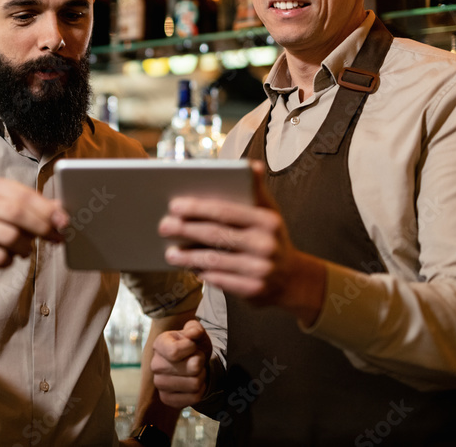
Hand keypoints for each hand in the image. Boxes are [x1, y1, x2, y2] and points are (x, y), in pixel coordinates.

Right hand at [0, 177, 66, 280]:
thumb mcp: (20, 216)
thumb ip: (41, 211)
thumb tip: (62, 212)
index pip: (24, 195)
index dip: (47, 209)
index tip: (63, 221)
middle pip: (17, 213)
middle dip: (41, 227)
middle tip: (56, 238)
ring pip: (10, 236)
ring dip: (25, 247)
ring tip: (24, 250)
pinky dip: (8, 261)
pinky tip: (6, 257)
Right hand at [150, 320, 212, 408]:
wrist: (192, 364)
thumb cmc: (193, 347)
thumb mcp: (196, 333)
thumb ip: (195, 328)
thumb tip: (193, 333)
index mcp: (159, 344)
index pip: (174, 352)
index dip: (191, 348)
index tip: (193, 346)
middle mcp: (155, 365)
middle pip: (191, 368)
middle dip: (200, 362)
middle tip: (197, 359)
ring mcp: (159, 383)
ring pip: (194, 384)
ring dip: (202, 377)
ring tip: (196, 371)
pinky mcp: (166, 399)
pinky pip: (194, 398)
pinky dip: (201, 390)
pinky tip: (195, 383)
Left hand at [159, 161, 325, 323]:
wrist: (292, 279)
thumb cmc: (269, 238)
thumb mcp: (268, 213)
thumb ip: (255, 190)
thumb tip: (251, 165)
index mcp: (267, 220)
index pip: (226, 211)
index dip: (198, 208)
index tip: (174, 205)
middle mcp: (266, 244)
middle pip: (216, 235)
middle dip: (186, 230)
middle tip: (164, 226)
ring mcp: (261, 269)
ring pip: (214, 260)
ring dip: (188, 256)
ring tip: (170, 252)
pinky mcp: (253, 290)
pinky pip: (220, 280)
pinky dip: (201, 273)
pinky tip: (189, 267)